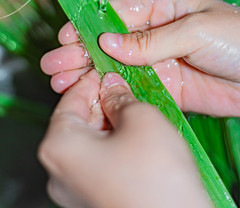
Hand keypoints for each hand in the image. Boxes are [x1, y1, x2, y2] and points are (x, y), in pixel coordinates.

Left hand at [39, 70, 210, 207]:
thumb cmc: (156, 180)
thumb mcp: (140, 119)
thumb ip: (120, 96)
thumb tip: (112, 87)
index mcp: (60, 146)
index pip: (70, 97)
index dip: (92, 79)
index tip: (108, 70)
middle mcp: (59, 171)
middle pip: (79, 120)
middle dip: (103, 101)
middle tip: (126, 88)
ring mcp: (74, 190)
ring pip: (90, 140)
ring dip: (111, 122)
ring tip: (135, 111)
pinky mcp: (92, 200)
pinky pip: (99, 161)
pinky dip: (114, 144)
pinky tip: (136, 137)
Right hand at [41, 0, 239, 115]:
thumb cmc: (239, 37)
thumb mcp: (195, 28)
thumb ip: (151, 40)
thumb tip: (109, 43)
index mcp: (162, 8)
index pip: (116, 14)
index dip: (89, 25)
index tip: (66, 37)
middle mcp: (155, 35)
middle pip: (110, 43)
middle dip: (81, 52)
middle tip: (54, 63)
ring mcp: (158, 63)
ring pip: (116, 67)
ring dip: (89, 74)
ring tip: (61, 80)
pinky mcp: (166, 88)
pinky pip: (133, 89)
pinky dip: (111, 93)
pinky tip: (90, 96)